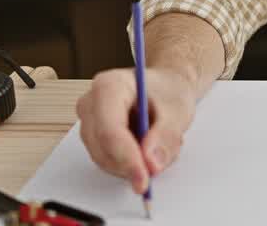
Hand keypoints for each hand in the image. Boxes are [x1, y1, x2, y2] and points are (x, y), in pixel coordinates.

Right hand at [76, 67, 196, 194]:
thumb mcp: (177, 110)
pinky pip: (107, 161)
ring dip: (132, 164)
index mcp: (110, 86)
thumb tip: (151, 164)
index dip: (126, 158)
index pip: (110, 130)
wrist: (166, 86)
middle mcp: (91, 103)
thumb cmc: (169, 91)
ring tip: (159, 146)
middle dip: (131, 164)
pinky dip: (129, 163)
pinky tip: (147, 149)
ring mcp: (89, 121)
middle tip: (159, 165)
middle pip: (102, 148)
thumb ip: (165, 136)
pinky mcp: (93, 137)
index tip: (144, 179)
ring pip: (103, 159)